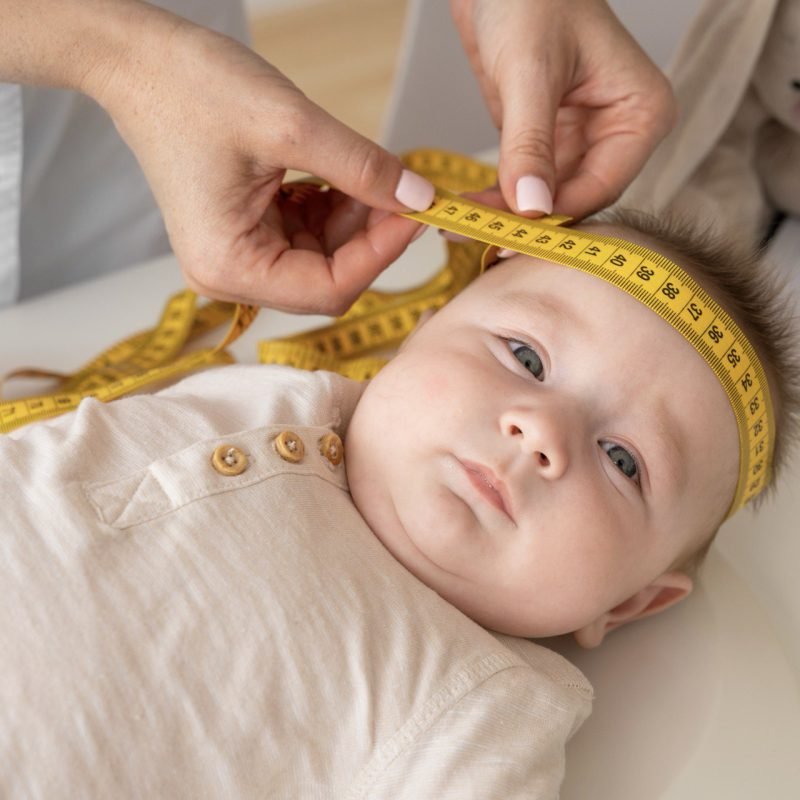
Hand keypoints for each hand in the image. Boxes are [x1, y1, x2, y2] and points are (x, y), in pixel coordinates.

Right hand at [90, 7, 432, 313]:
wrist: (140, 62)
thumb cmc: (192, 88)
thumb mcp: (291, 126)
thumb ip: (362, 168)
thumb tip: (420, 197)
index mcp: (229, 266)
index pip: (329, 289)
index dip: (381, 254)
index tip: (418, 213)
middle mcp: (231, 275)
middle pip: (328, 278)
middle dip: (370, 235)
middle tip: (405, 190)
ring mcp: (238, 256)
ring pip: (323, 256)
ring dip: (355, 219)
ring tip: (369, 172)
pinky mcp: (246, 234)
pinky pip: (307, 235)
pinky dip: (333, 208)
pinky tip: (341, 176)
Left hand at [450, 0, 675, 218]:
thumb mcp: (530, 70)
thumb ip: (530, 142)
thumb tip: (531, 208)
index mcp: (641, 114)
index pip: (601, 186)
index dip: (554, 216)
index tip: (507, 236)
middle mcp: (619, 135)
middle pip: (575, 199)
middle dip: (526, 222)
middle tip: (477, 240)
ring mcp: (583, 142)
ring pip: (548, 200)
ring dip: (507, 217)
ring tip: (460, 229)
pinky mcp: (549, 144)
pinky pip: (527, 185)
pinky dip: (499, 199)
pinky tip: (468, 211)